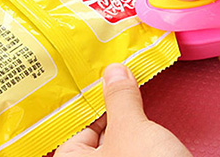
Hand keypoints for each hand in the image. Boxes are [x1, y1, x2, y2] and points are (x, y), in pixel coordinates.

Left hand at [55, 63, 191, 156]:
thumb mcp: (132, 130)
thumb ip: (119, 98)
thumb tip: (113, 72)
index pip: (74, 127)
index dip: (90, 99)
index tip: (103, 76)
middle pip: (96, 132)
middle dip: (110, 106)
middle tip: (119, 77)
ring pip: (116, 141)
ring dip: (126, 117)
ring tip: (132, 88)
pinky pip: (131, 148)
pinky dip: (138, 132)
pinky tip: (145, 117)